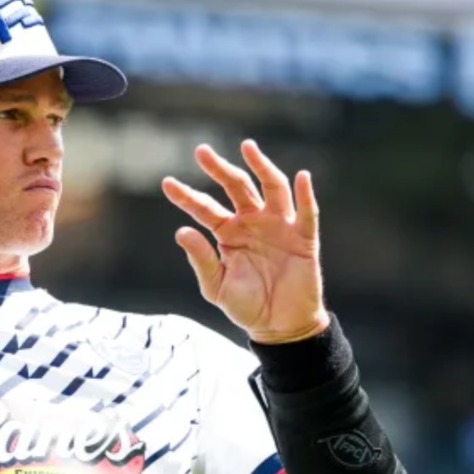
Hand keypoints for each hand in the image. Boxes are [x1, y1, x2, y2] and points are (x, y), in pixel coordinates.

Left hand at [162, 140, 329, 344]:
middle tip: (201, 151)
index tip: (166, 183)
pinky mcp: (303, 238)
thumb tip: (181, 231)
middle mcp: (252, 223)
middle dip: (219, 169)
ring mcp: (278, 227)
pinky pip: (307, 213)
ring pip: (271, 188)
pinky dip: (306, 194)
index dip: (186, 196)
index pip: (204, 208)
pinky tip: (302, 177)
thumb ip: (201, 259)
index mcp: (228, 233)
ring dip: (261, 166)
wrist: (279, 326)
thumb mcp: (216, 286)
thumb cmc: (246, 306)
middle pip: (236, 187)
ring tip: (247, 147)